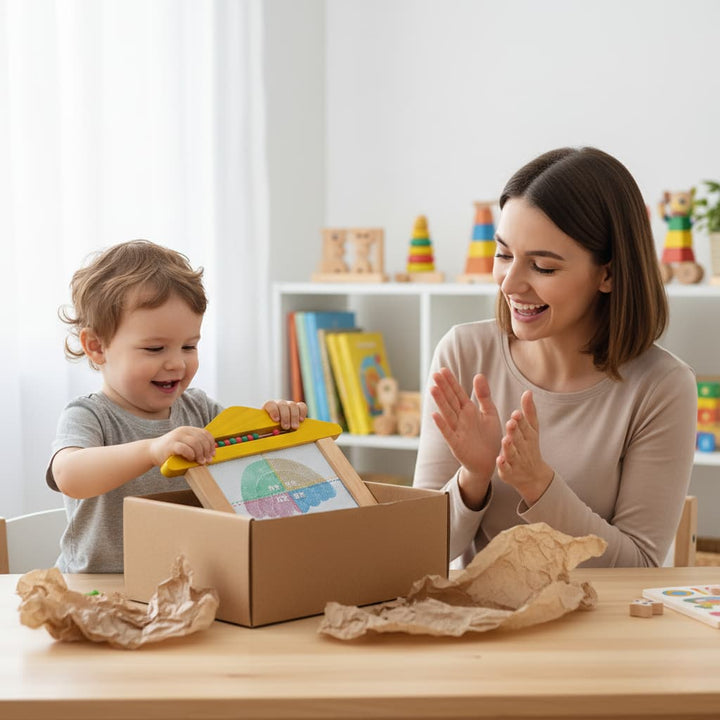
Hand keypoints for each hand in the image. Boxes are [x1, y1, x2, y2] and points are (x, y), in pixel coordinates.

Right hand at [149, 426, 216, 466]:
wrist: (151, 451)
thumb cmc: (170, 451)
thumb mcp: (184, 444)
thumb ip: (195, 445)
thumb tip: (210, 454)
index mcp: (188, 430)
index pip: (205, 433)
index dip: (211, 444)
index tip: (212, 454)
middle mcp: (183, 431)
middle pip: (202, 439)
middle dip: (207, 451)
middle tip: (207, 460)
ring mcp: (176, 437)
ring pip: (195, 443)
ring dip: (200, 454)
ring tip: (200, 461)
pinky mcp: (171, 445)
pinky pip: (185, 449)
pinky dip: (190, 455)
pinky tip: (190, 459)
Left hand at [263, 400, 307, 429]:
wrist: (276, 423)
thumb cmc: (269, 426)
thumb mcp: (265, 426)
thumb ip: (264, 428)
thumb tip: (260, 434)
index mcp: (269, 406)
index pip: (271, 404)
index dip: (274, 411)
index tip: (276, 420)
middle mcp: (279, 403)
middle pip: (283, 405)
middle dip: (285, 416)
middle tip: (286, 427)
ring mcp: (289, 404)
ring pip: (293, 405)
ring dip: (294, 417)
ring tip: (294, 427)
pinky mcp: (297, 407)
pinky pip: (302, 406)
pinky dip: (302, 412)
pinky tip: (301, 420)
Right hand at [430, 368, 501, 508]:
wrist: (489, 461)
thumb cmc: (489, 438)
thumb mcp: (490, 413)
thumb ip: (484, 395)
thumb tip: (478, 375)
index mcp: (469, 410)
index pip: (458, 393)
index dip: (451, 382)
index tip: (443, 369)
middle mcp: (461, 418)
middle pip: (451, 400)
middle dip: (443, 387)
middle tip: (435, 374)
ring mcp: (457, 430)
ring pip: (447, 413)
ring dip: (440, 402)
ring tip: (433, 388)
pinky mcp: (456, 444)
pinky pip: (448, 433)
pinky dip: (442, 425)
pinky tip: (435, 415)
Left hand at [496, 390, 553, 504]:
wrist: (533, 476)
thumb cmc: (530, 446)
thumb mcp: (532, 430)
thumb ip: (529, 411)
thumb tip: (528, 392)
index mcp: (528, 436)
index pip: (525, 427)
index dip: (521, 420)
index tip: (516, 413)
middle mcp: (523, 448)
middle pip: (519, 438)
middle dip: (516, 431)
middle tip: (511, 422)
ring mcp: (516, 460)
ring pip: (512, 453)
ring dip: (510, 447)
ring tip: (506, 439)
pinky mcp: (508, 472)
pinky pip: (506, 468)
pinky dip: (503, 465)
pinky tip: (499, 460)